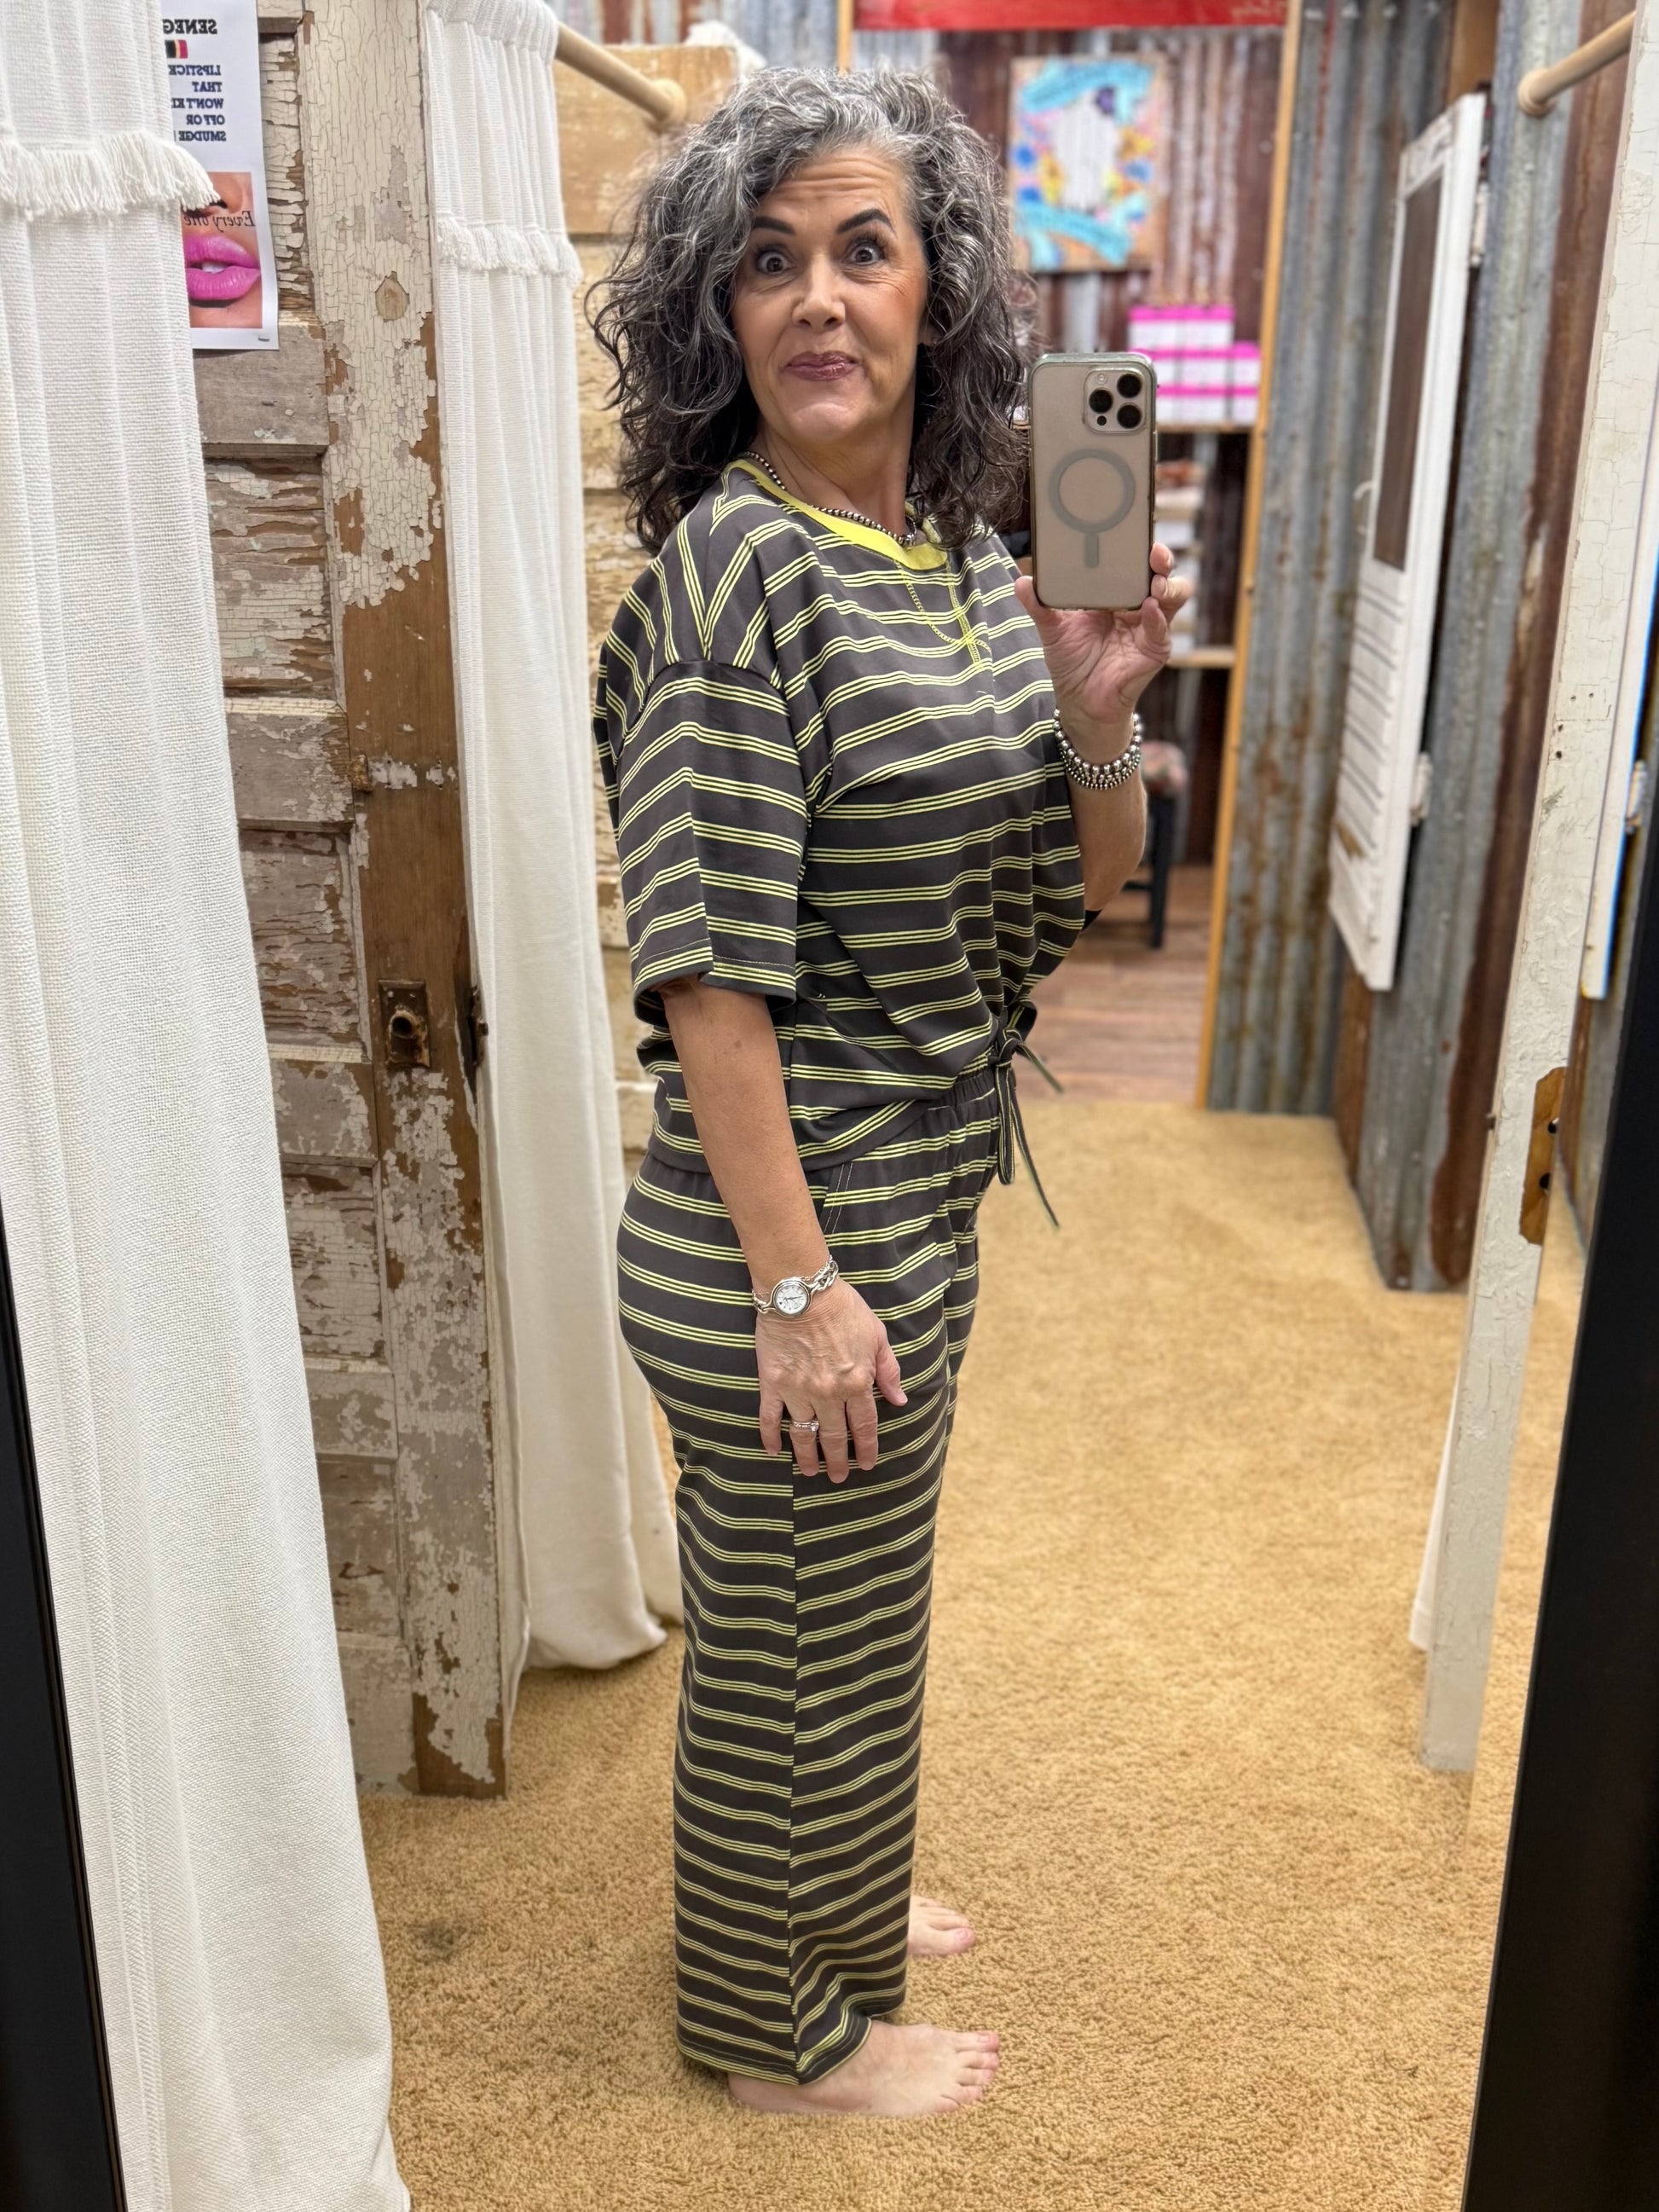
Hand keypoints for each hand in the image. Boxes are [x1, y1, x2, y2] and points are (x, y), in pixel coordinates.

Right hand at [756, 1277, 906, 1483]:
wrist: (801, 1291)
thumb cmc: (843, 1308)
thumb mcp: (877, 1336)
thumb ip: (888, 1371)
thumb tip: (899, 1400)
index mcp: (857, 1383)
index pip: (863, 1426)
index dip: (865, 1448)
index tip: (866, 1464)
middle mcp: (828, 1393)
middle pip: (833, 1436)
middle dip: (837, 1460)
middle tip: (839, 1477)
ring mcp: (798, 1391)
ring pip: (803, 1433)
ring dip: (807, 1457)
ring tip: (810, 1472)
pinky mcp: (772, 1383)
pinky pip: (770, 1417)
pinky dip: (770, 1436)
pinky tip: (773, 1451)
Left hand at [1014, 542, 1193, 752]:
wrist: (1079, 700)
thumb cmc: (1071, 661)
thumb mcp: (1052, 629)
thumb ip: (1040, 606)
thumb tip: (1021, 582)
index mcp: (1117, 593)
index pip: (1134, 562)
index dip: (1137, 546)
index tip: (1132, 530)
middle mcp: (1138, 605)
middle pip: (1160, 572)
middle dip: (1160, 558)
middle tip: (1151, 551)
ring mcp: (1150, 625)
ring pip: (1174, 595)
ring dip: (1167, 584)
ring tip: (1155, 582)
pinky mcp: (1155, 648)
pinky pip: (1161, 629)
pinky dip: (1157, 618)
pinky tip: (1149, 608)